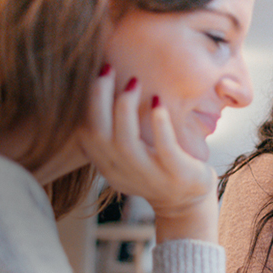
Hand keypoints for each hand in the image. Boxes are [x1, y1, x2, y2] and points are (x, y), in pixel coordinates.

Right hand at [76, 70, 217, 242]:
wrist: (187, 204)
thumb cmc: (156, 167)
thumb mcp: (129, 154)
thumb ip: (114, 132)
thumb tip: (102, 86)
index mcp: (108, 165)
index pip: (85, 133)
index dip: (86, 102)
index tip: (96, 71)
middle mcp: (122, 172)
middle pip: (99, 134)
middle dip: (99, 98)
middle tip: (108, 68)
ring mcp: (149, 176)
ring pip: (126, 142)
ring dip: (126, 108)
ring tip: (134, 81)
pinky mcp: (176, 175)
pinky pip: (164, 149)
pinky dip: (159, 125)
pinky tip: (157, 102)